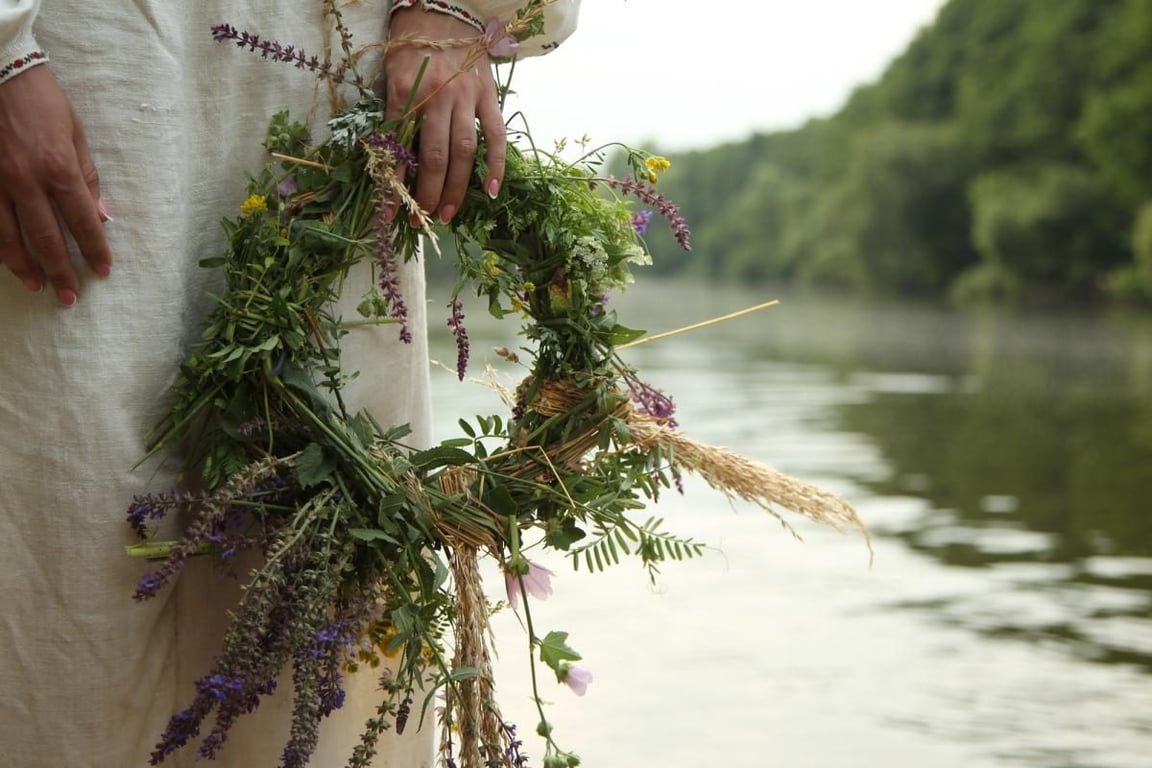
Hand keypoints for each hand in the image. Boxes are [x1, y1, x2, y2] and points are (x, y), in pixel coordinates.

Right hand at [0, 65, 109, 305]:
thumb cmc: (42, 101)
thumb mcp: (75, 135)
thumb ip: (87, 178)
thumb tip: (101, 216)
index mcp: (59, 169)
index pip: (83, 222)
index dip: (94, 250)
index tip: (102, 271)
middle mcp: (26, 181)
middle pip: (46, 239)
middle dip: (60, 272)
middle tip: (69, 298)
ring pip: (9, 237)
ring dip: (24, 267)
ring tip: (37, 286)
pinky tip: (8, 260)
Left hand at [384, 8, 505, 224]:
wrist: (442, 10)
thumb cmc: (411, 46)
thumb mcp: (391, 78)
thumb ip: (394, 116)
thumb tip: (391, 162)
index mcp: (406, 94)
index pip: (398, 150)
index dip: (394, 185)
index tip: (390, 213)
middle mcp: (437, 98)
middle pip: (434, 158)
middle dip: (428, 194)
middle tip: (422, 220)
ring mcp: (466, 98)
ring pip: (463, 152)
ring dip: (456, 188)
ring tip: (447, 214)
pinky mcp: (488, 96)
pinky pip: (496, 135)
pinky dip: (496, 164)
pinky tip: (491, 191)